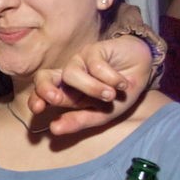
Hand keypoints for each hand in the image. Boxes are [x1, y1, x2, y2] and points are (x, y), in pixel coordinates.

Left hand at [28, 35, 153, 134]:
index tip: (39, 110)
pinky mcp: (93, 50)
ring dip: (92, 88)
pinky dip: (110, 78)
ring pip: (70, 74)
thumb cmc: (120, 93)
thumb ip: (80, 121)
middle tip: (56, 99)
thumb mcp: (103, 113)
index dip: (36, 100)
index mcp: (68, 93)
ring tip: (111, 95)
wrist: (143, 70)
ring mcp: (79, 62)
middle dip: (45, 89)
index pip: (42, 95)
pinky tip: (121, 83)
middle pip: (43, 78)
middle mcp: (69, 77)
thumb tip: (54, 129)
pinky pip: (95, 65)